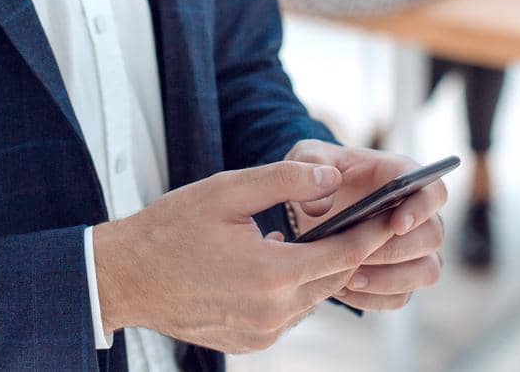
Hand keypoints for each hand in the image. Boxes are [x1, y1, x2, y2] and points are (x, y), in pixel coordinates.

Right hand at [93, 160, 399, 352]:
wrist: (124, 278)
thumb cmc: (170, 230)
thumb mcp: (228, 191)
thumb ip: (285, 181)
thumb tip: (332, 176)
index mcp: (273, 274)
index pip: (343, 254)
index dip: (373, 233)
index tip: (395, 216)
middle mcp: (273, 313)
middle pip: (332, 279)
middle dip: (348, 250)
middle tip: (362, 220)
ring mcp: (261, 333)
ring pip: (311, 298)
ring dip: (315, 270)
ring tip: (305, 238)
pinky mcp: (249, 343)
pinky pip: (287, 314)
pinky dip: (290, 290)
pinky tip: (269, 264)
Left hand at [285, 141, 447, 311]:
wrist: (309, 206)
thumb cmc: (317, 174)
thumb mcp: (306, 155)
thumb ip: (310, 163)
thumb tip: (323, 204)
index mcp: (404, 177)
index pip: (434, 192)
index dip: (422, 209)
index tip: (396, 224)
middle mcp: (418, 215)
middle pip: (432, 237)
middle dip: (397, 249)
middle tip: (359, 254)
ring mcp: (414, 249)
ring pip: (427, 272)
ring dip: (391, 279)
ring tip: (350, 278)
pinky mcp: (400, 278)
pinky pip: (401, 297)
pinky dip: (374, 298)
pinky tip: (343, 290)